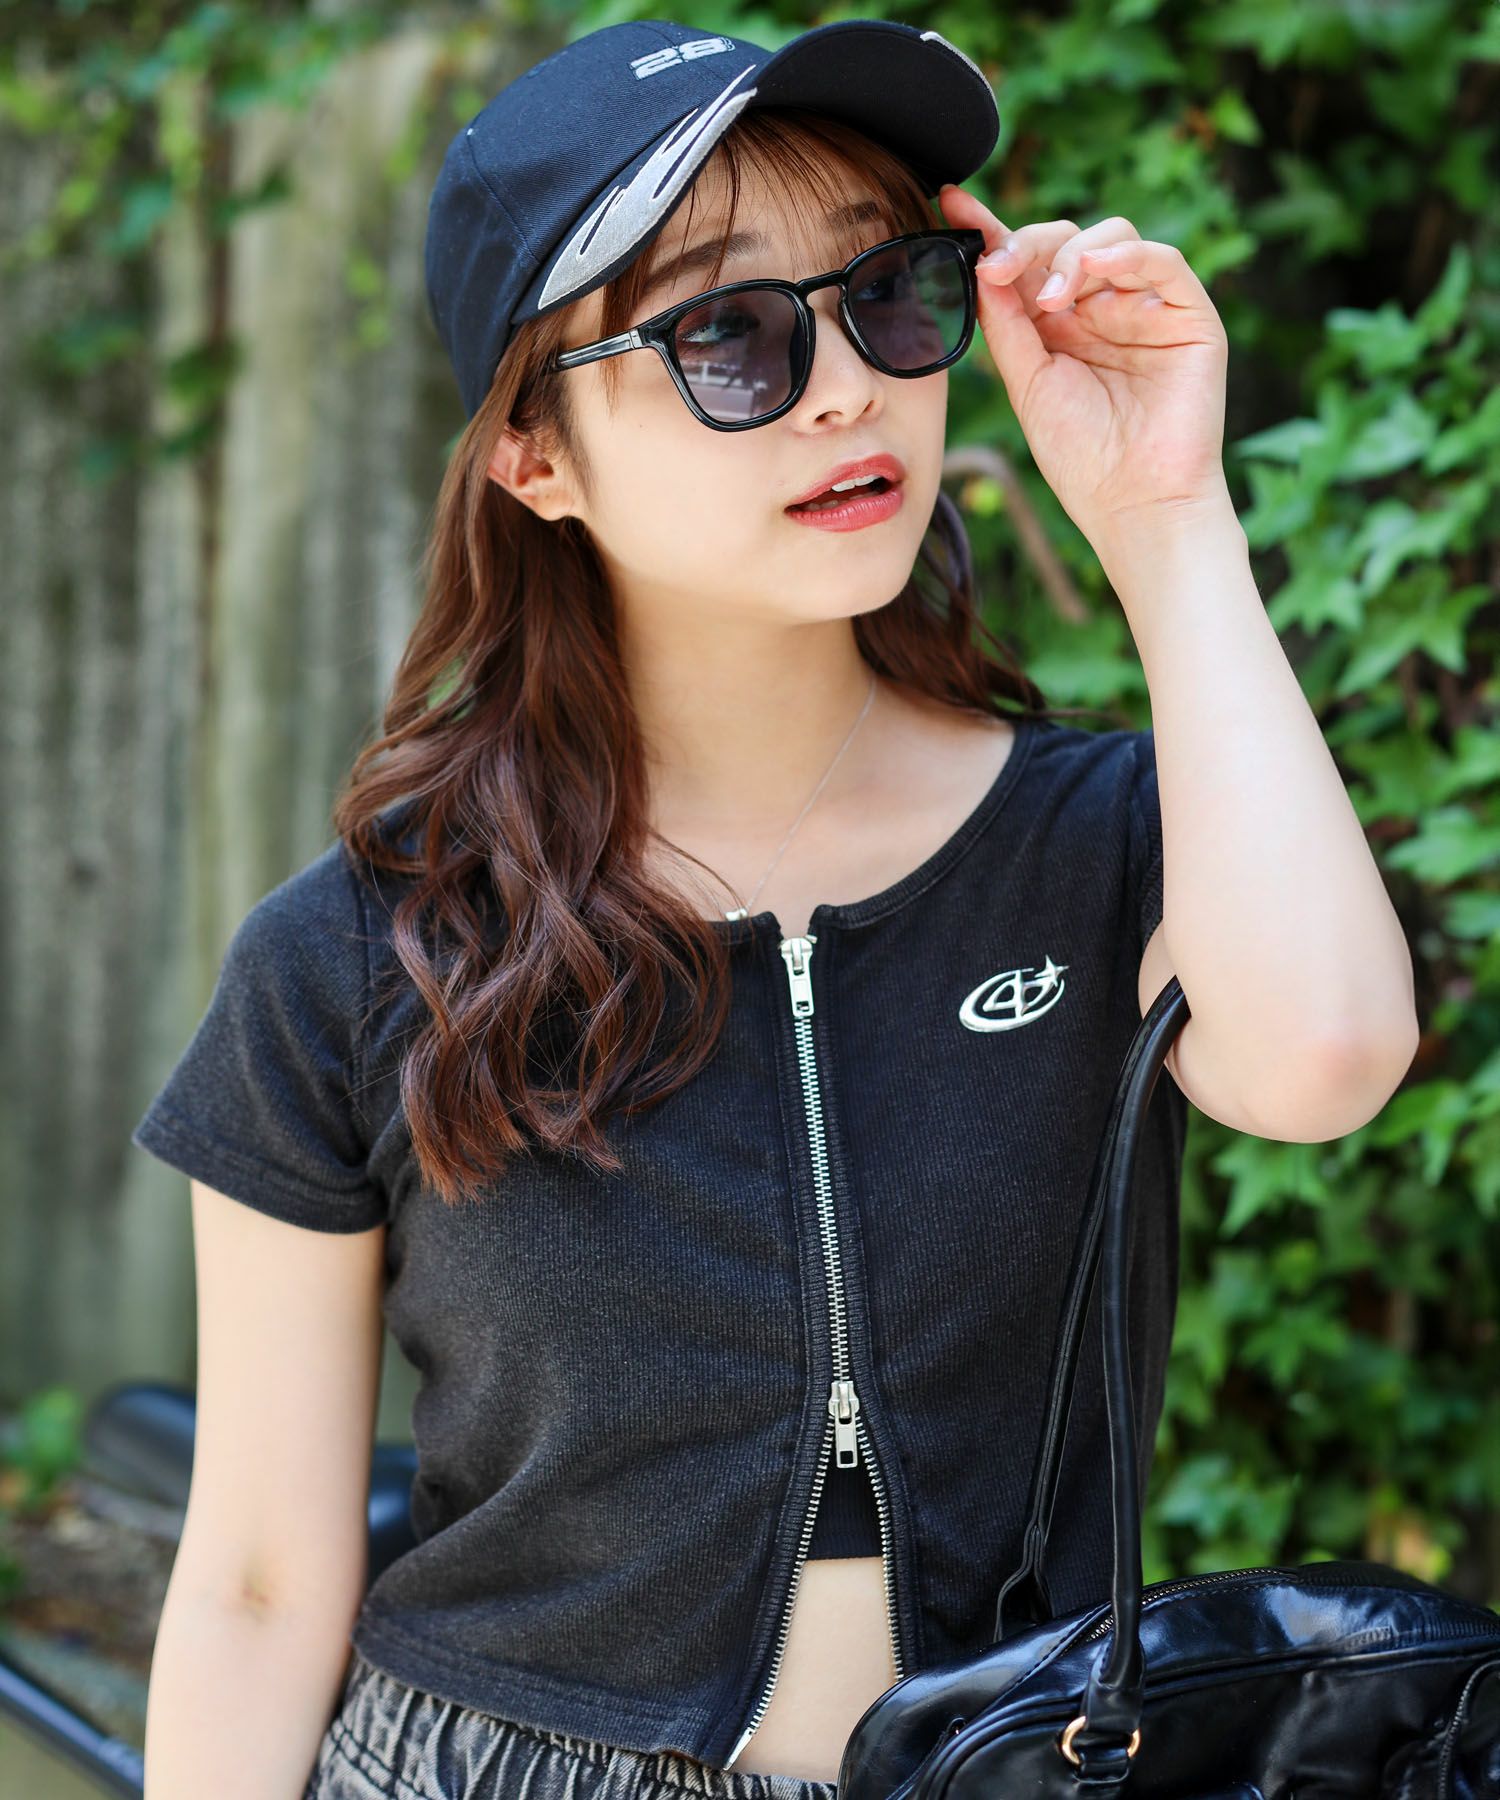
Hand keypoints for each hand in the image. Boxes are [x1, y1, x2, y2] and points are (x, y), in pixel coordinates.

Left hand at [937, 183, 1232, 535]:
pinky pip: (1162, 261)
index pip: (1025, 263)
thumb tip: (980, 266)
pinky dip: (1125, 256)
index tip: (951, 202)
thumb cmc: (1082, 456)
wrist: (1133, 503)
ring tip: (1052, 299)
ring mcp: (1145, 308)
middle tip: (995, 267)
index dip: (991, 230)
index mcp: (1059, 325)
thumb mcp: (1028, 383)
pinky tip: (1093, 271)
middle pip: (1064, 239)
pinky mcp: (1189, 315)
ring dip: (1071, 255)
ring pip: (1111, 237)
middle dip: (1025, 244)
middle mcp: (1101, 307)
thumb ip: (1007, 325)